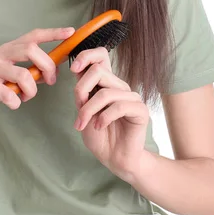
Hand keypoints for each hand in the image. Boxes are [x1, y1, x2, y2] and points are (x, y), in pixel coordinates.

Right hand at [0, 27, 74, 115]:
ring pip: (22, 73)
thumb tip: (48, 73)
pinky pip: (7, 92)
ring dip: (31, 90)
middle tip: (49, 81)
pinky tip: (13, 103)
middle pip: (31, 49)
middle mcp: (0, 53)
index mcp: (8, 49)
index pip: (33, 35)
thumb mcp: (9, 76)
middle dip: (47, 66)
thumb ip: (28, 72)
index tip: (70, 32)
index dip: (53, 33)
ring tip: (26, 97)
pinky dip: (15, 101)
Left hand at [70, 47, 149, 180]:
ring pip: (105, 92)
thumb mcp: (83, 110)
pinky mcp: (140, 110)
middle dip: (81, 89)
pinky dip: (104, 117)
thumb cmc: (99, 135)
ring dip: (88, 110)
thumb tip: (77, 71)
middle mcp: (119, 86)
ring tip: (83, 124)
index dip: (86, 55)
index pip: (101, 55)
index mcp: (106, 82)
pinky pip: (118, 106)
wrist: (114, 159)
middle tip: (78, 109)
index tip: (73, 68)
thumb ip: (82, 92)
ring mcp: (131, 97)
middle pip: (98, 71)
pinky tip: (98, 126)